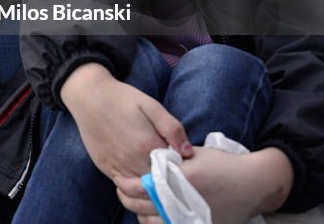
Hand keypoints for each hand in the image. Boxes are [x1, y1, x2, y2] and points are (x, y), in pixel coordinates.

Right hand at [60, 63, 192, 181]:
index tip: (180, 160)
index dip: (179, 167)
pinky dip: (133, 185)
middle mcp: (131, 160)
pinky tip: (137, 170)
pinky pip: (123, 186)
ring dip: (149, 184)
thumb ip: (173, 129)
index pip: (173, 170)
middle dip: (166, 178)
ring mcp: (116, 166)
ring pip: (140, 189)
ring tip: (152, 168)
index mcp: (147, 145)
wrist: (88, 95)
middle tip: (167, 164)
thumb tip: (188, 152)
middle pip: (158, 183)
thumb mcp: (152, 106)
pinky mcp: (104, 166)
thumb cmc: (122, 98)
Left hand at [116, 147, 293, 223]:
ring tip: (135, 203)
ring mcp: (192, 219)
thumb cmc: (223, 164)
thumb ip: (167, 160)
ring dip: (139, 213)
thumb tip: (144, 164)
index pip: (142, 188)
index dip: (126, 185)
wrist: (253, 184)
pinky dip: (157, 222)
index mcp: (181, 181)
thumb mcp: (193, 155)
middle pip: (143, 207)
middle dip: (127, 199)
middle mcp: (185, 203)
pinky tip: (153, 215)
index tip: (119, 179)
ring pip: (152, 223)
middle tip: (122, 190)